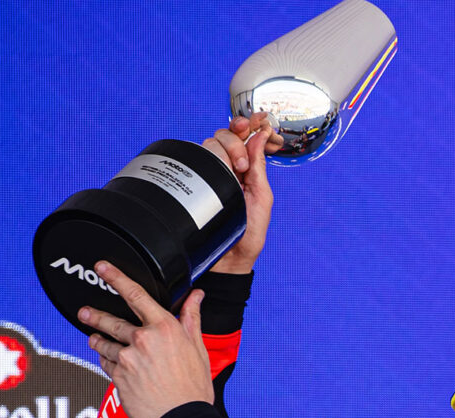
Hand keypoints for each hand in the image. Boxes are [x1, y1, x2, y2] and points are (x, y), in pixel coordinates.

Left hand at [79, 262, 213, 417]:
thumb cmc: (194, 388)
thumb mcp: (198, 349)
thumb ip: (191, 319)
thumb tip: (196, 297)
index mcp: (165, 328)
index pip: (136, 295)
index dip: (116, 277)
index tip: (102, 268)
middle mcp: (143, 340)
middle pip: (111, 320)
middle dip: (94, 315)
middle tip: (85, 312)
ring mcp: (127, 359)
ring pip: (103, 343)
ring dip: (98, 340)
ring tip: (95, 339)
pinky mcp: (118, 377)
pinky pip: (105, 364)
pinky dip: (107, 362)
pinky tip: (114, 365)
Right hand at [203, 113, 282, 273]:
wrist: (226, 260)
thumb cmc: (246, 235)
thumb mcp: (261, 199)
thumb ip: (260, 167)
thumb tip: (261, 136)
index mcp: (247, 171)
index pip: (246, 138)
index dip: (251, 126)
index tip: (260, 121)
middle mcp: (227, 169)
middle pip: (226, 135)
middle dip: (235, 141)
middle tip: (242, 164)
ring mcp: (209, 173)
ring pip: (211, 142)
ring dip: (224, 150)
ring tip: (233, 172)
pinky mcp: (193, 179)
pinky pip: (194, 156)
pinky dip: (204, 155)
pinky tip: (213, 167)